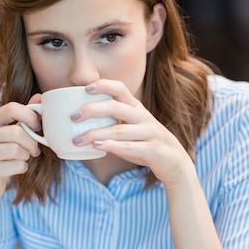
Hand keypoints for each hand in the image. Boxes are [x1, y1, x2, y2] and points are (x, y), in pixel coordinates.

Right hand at [0, 99, 40, 204]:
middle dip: (32, 142)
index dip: (30, 116)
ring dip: (26, 156)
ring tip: (24, 158)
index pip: (11, 108)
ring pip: (16, 150)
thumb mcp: (10, 133)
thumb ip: (23, 116)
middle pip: (16, 132)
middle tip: (35, 150)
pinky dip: (22, 168)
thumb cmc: (2, 155)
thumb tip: (40, 97)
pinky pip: (15, 166)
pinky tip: (16, 168)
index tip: (38, 127)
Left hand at [72, 80, 192, 185]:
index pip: (120, 88)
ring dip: (95, 134)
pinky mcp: (152, 150)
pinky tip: (96, 147)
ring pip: (119, 130)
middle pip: (115, 107)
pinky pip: (129, 147)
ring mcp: (149, 133)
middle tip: (73, 117)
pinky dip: (111, 146)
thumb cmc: (145, 144)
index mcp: (136, 108)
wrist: (175, 162)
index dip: (103, 85)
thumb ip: (111, 123)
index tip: (84, 88)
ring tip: (77, 139)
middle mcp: (143, 117)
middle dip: (92, 110)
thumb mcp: (130, 129)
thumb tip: (79, 124)